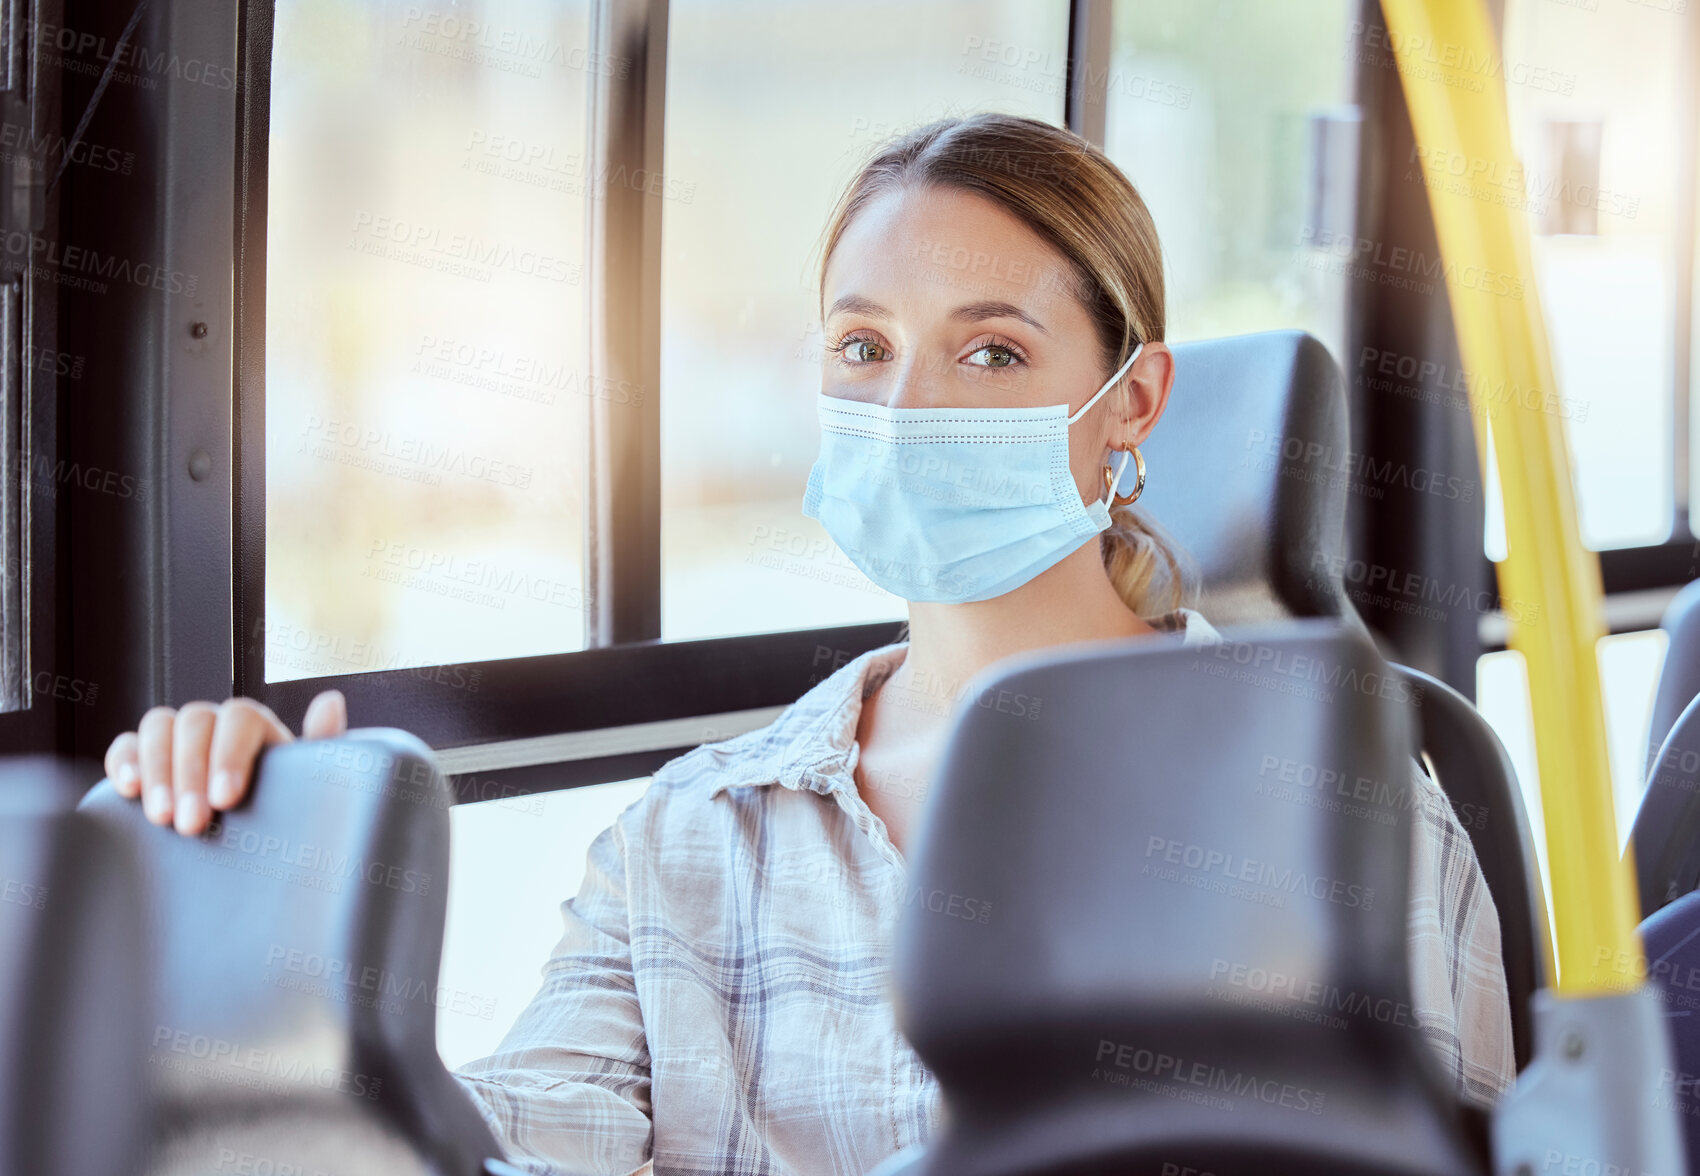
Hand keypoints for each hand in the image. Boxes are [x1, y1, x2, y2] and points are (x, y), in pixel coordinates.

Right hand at [103, 690, 347, 835]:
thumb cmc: (284, 813)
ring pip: (159, 726)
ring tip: (162, 819)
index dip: (230, 754)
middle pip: (195, 723)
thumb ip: (322, 746)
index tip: (227, 799)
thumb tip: (330, 700)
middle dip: (191, 774)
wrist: (252, 852)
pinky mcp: (143, 760)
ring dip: (158, 770)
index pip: (240, 718)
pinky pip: (125, 746)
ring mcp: (177, 738)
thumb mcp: (308, 786)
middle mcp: (215, 725)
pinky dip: (123, 761)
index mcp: (257, 727)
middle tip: (192, 824)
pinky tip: (129, 791)